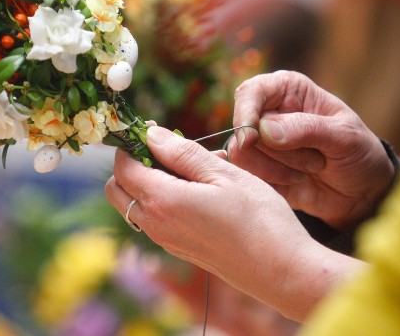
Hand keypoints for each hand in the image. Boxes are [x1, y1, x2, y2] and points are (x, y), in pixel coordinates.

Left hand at [105, 125, 360, 320]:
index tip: (152, 128)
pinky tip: (197, 190)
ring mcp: (165, 241)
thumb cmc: (260, 219)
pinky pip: (152, 219)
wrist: (282, 271)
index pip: (123, 166)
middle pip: (117, 188)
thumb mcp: (224, 175)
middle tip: (165, 148)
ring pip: (133, 205)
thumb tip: (151, 134)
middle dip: (131, 163)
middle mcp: (155, 224)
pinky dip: (161, 200)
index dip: (131, 143)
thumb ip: (182, 153)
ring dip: (147, 182)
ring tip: (189, 167)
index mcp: (162, 201)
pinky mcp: (178, 249)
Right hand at [229, 70, 394, 230]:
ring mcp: (260, 142)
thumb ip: (307, 129)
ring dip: (278, 168)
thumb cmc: (359, 153)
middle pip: (247, 129)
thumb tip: (264, 130)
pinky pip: (246, 175)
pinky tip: (296, 181)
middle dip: (281, 151)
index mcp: (287, 90)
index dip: (245, 113)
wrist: (362, 192)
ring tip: (310, 169)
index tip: (252, 139)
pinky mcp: (257, 168)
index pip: (250, 92)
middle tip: (317, 160)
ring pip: (243, 154)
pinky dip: (272, 182)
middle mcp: (268, 112)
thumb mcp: (345, 137)